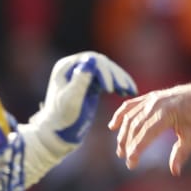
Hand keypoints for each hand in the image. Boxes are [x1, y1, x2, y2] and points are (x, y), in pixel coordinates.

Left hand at [22, 52, 136, 148]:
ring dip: (121, 80)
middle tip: (126, 90)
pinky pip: (109, 80)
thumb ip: (80, 80)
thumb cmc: (61, 117)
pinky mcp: (92, 84)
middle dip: (116, 76)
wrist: (59, 131)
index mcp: (66, 67)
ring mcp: (85, 75)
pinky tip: (129, 92)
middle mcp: (75, 67)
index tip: (111, 90)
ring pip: (108, 71)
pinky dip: (119, 85)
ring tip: (131, 91)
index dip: (104, 72)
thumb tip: (92, 59)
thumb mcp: (70, 99)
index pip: (91, 61)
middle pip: (102, 64)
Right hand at [110, 81, 190, 174]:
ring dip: (123, 134)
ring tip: (120, 150)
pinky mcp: (151, 96)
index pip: (145, 134)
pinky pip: (131, 105)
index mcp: (166, 113)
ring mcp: (152, 98)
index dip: (136, 150)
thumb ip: (181, 153)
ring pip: (130, 117)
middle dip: (128, 144)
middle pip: (135, 126)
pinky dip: (121, 115)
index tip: (131, 164)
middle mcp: (155, 104)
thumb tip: (175, 172)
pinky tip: (113, 126)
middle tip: (125, 160)